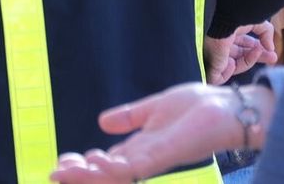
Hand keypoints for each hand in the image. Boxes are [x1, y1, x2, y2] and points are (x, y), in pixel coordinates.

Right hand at [48, 82, 269, 181]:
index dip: (82, 166)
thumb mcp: (154, 108)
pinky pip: (134, 169)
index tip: (60, 161)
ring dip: (88, 176)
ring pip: (115, 177)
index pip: (106, 164)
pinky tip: (94, 163)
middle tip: (54, 173)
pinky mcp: (166, 155)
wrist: (229, 107)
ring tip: (64, 172)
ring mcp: (156, 160)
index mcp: (142, 149)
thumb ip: (129, 117)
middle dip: (79, 177)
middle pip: (106, 176)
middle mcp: (146, 160)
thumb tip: (102, 122)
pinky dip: (112, 169)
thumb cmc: (200, 108)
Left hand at [203, 23, 277, 84]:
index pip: (243, 46)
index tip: (271, 52)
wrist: (224, 20)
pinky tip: (232, 62)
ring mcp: (214, 54)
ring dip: (247, 62)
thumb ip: (266, 33)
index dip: (257, 50)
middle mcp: (220, 44)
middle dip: (257, 58)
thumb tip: (271, 48)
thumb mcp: (256, 22)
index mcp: (228, 33)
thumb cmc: (238, 17)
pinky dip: (229, 73)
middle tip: (273, 57)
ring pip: (233, 67)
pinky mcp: (210, 64)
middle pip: (240, 57)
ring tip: (257, 51)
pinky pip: (218, 78)